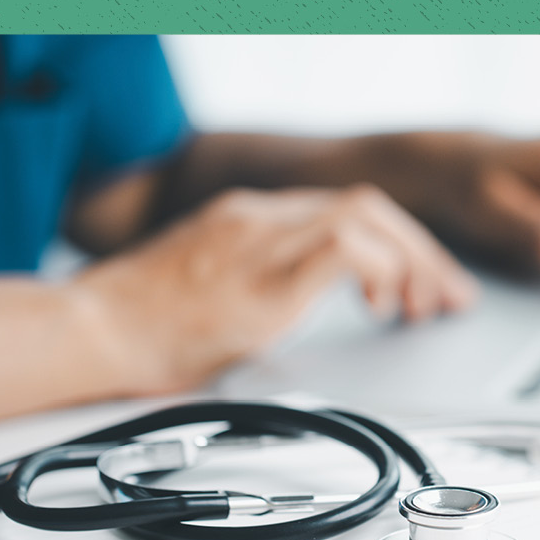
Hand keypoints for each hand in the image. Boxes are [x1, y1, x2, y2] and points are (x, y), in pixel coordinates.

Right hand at [73, 185, 477, 394]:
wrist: (92, 333)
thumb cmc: (143, 328)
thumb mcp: (216, 294)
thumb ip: (264, 286)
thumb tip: (305, 308)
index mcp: (251, 219)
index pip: (347, 210)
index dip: (399, 245)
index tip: (422, 284)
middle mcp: (260, 217)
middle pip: (368, 206)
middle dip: (421, 251)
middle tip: (447, 295)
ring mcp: (259, 239)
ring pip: (365, 217)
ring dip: (411, 262)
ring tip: (425, 306)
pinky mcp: (259, 275)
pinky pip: (341, 247)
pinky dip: (379, 271)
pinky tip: (382, 304)